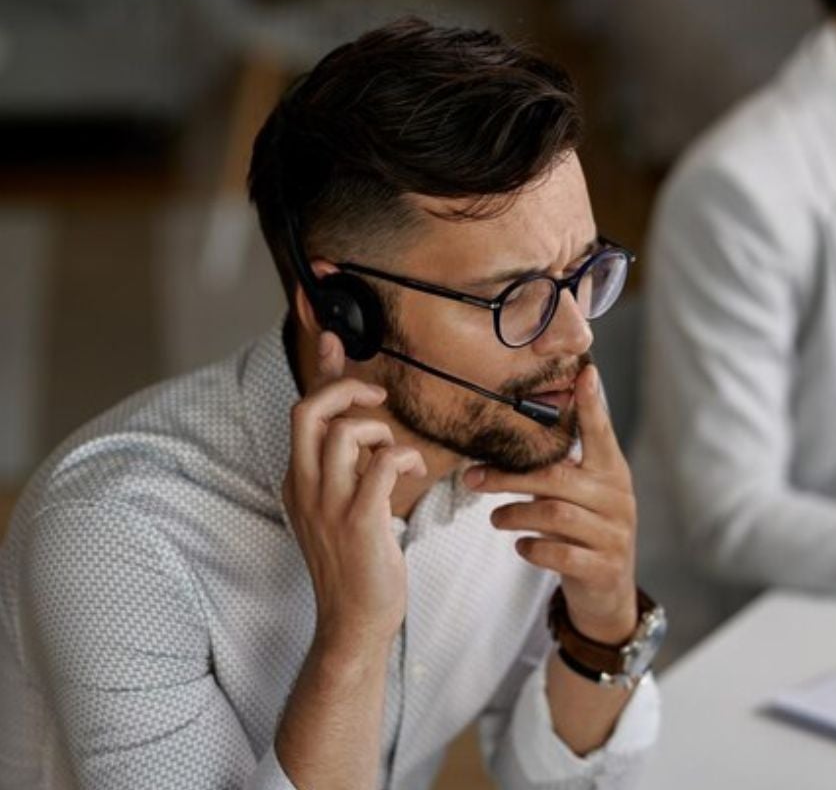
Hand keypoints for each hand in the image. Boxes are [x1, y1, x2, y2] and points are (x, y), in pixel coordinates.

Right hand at [283, 332, 426, 652]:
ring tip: (397, 454)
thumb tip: (363, 426)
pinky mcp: (358, 522)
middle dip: (346, 388)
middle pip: (308, 410)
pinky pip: (379, 466)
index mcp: (299, 479)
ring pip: (344, 433)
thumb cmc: (357, 560)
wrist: (355, 620)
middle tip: (378, 396)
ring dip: (380, 431)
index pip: (301, 411)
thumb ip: (351, 463)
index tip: (331, 335)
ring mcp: (328, 504)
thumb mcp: (344, 504)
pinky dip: (401, 458)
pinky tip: (414, 471)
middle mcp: (306, 486)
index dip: (318, 370)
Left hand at [464, 364, 638, 643]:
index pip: (601, 433)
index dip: (592, 405)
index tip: (584, 374)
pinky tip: (521, 545)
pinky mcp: (603, 568)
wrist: (608, 594)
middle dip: (509, 476)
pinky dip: (533, 548)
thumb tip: (511, 435)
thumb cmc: (584, 534)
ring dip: (515, 513)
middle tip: (472, 477)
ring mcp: (614, 534)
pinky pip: (561, 553)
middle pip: (558, 477)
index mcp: (612, 473)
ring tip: (494, 517)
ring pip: (555, 513)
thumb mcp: (581, 497)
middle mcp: (617, 499)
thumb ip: (560, 469)